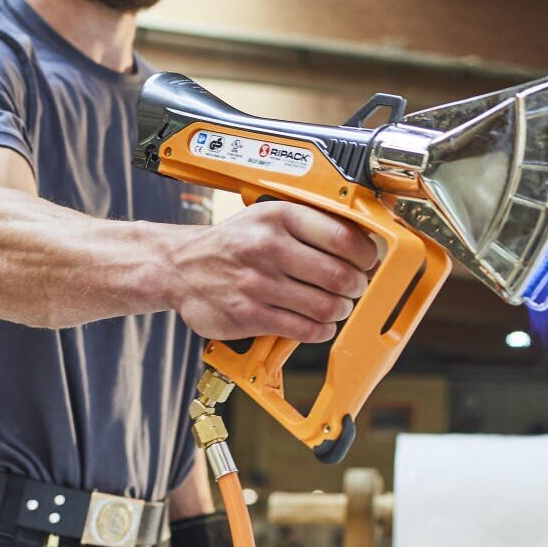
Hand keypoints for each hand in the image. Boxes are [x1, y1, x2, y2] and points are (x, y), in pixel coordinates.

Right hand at [162, 200, 377, 342]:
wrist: (179, 267)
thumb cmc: (234, 242)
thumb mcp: (270, 216)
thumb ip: (313, 226)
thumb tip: (364, 246)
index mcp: (280, 218)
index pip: (344, 238)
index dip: (367, 256)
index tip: (368, 262)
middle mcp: (268, 248)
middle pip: (341, 277)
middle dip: (357, 286)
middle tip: (353, 287)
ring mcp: (257, 284)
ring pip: (326, 307)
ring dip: (340, 310)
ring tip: (335, 305)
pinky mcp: (249, 315)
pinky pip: (305, 329)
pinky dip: (321, 330)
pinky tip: (318, 323)